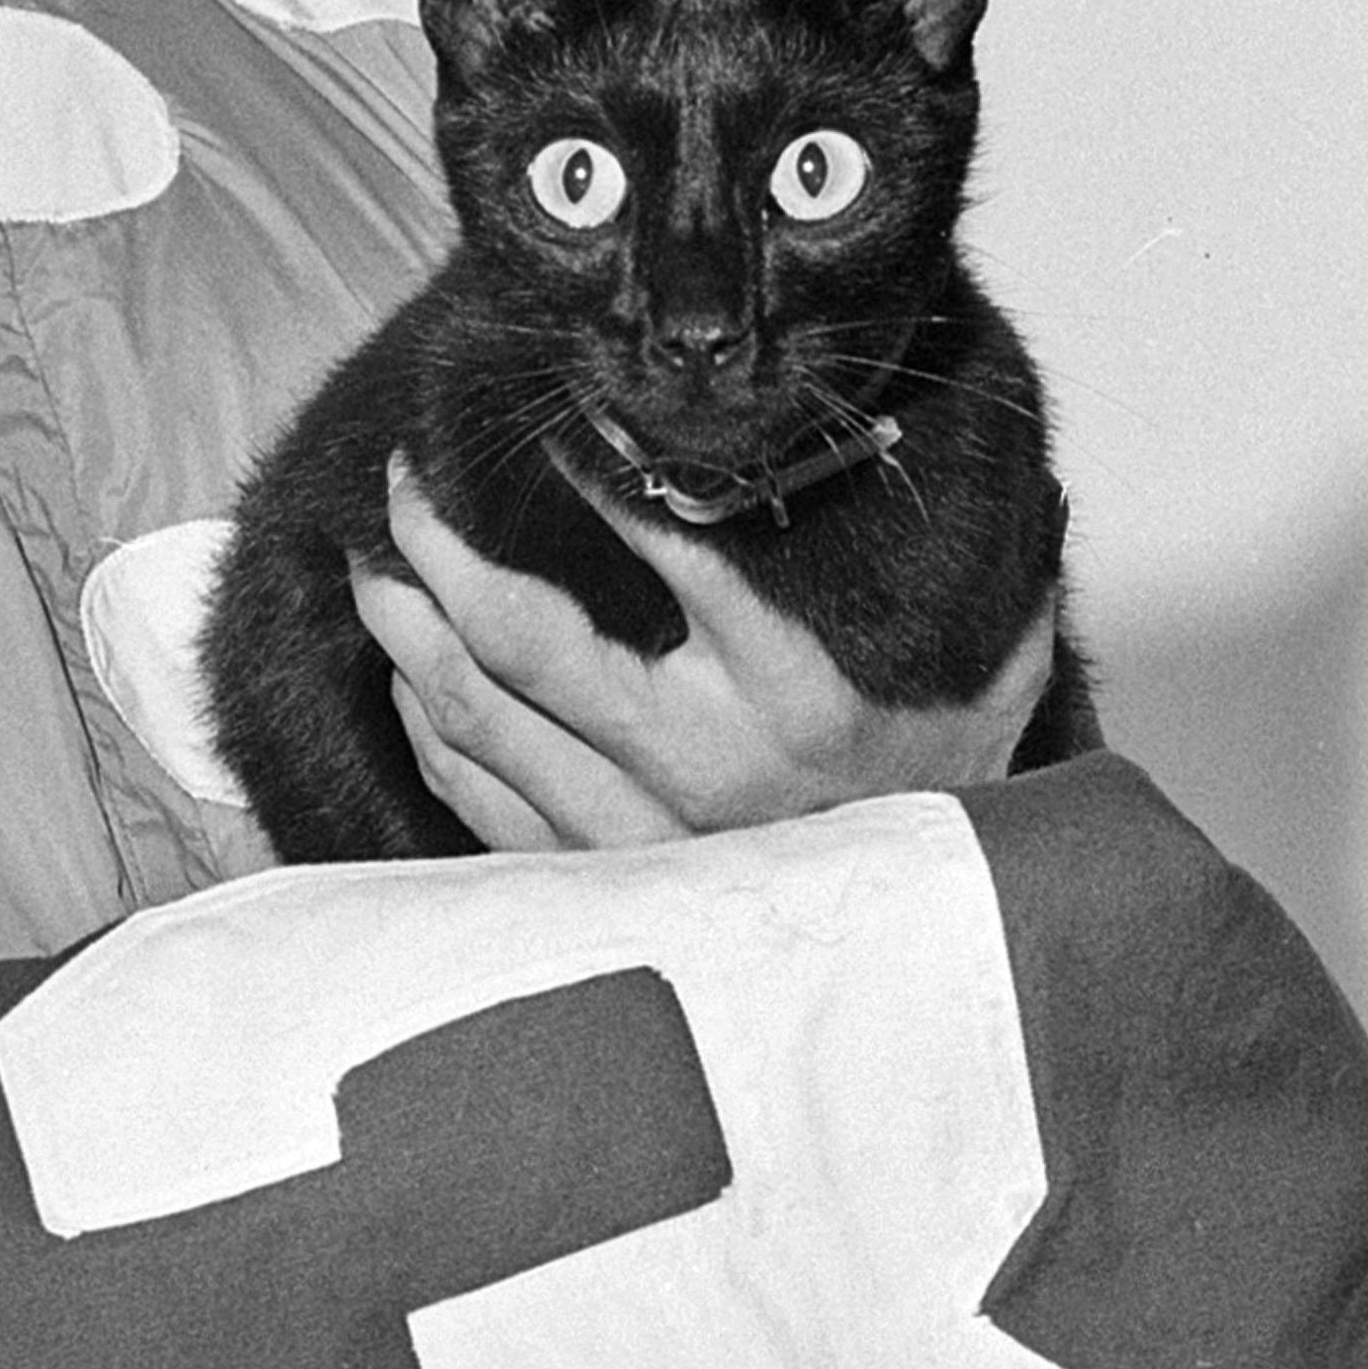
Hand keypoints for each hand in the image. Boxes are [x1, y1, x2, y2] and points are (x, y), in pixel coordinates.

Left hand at [347, 462, 1058, 852]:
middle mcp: (706, 768)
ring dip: (408, 633)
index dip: (599, 471)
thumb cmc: (953, 790)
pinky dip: (429, 729)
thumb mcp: (990, 668)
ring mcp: (640, 837)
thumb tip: (960, 447)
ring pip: (478, 719)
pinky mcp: (601, 887)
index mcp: (798, 693)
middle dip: (441, 549)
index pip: (677, 548)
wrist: (945, 951)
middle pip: (523, 639)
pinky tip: (411, 673)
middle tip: (403, 484)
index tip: (554, 418)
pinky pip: (478, 799)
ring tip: (376, 564)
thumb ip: (972, 563)